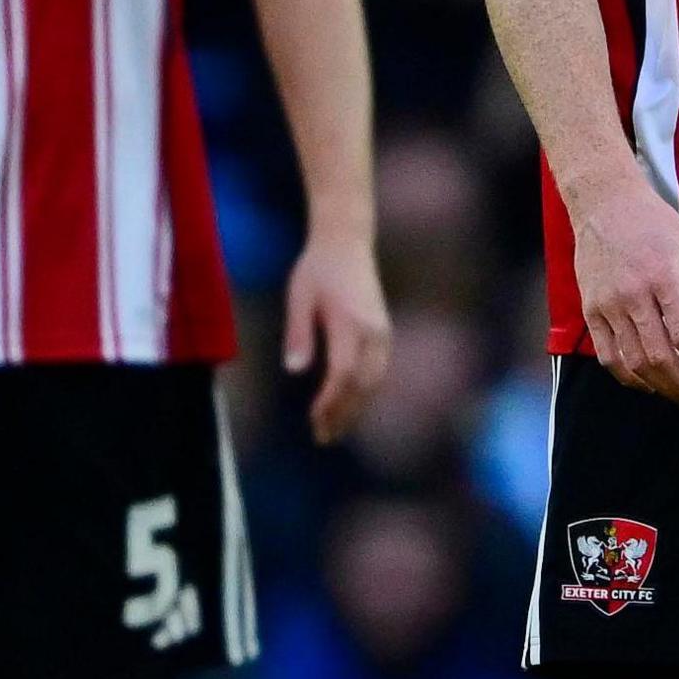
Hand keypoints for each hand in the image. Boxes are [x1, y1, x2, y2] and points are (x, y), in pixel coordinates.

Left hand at [285, 233, 391, 442]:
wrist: (347, 241)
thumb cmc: (318, 268)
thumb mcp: (299, 296)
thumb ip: (298, 333)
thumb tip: (294, 370)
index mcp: (350, 322)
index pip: (342, 374)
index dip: (330, 401)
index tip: (314, 419)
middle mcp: (372, 331)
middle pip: (362, 385)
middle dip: (343, 414)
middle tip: (322, 437)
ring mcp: (382, 332)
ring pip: (374, 382)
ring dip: (356, 408)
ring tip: (333, 428)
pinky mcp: (384, 332)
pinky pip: (378, 372)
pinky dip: (364, 393)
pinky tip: (348, 404)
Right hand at [565, 168, 678, 409]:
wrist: (603, 202)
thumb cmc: (654, 223)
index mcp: (664, 277)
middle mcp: (633, 295)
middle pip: (659, 358)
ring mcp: (608, 304)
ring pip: (634, 362)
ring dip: (660, 387)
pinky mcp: (590, 310)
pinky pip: (607, 355)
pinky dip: (628, 377)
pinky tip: (648, 384)